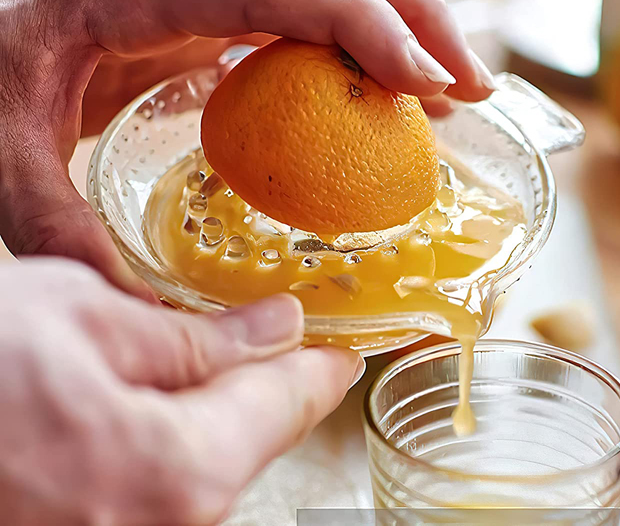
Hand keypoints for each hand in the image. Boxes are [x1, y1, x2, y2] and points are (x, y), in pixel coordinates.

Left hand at [0, 0, 493, 294]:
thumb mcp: (3, 162)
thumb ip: (64, 233)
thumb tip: (139, 313)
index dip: (357, 23)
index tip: (422, 82)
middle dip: (410, 13)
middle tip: (467, 83)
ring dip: (399, 27)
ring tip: (449, 93)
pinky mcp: (210, 21)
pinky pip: (302, 21)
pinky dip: (357, 53)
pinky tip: (384, 99)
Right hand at [0, 258, 361, 524]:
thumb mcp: (87, 319)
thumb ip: (197, 339)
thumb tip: (278, 328)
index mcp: (177, 469)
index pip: (290, 404)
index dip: (324, 368)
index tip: (349, 351)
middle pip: (252, 438)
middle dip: (272, 383)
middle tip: (284, 336)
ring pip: (207, 463)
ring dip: (217, 408)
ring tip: (216, 355)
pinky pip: (160, 483)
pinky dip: (171, 436)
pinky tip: (152, 398)